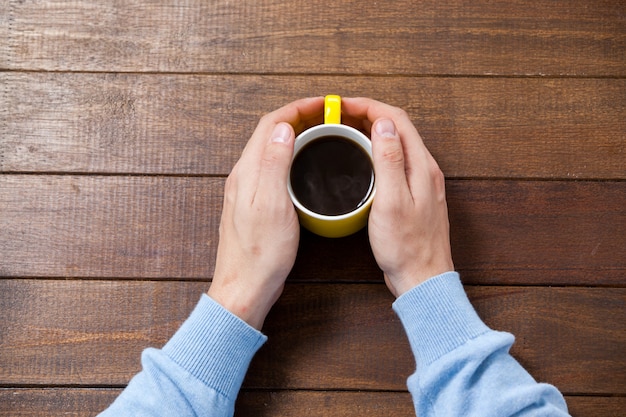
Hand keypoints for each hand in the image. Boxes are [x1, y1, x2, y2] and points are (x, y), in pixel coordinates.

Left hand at [208, 97, 324, 328]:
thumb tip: (283, 128)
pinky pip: (272, 167)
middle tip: (326, 115)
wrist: (245, 287)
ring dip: (293, 134)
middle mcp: (244, 176)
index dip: (297, 108)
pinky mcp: (254, 204)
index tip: (323, 104)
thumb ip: (274, 163)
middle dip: (297, 117)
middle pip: (269, 133)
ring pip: (270, 149)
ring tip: (320, 132)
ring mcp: (247, 190)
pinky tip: (304, 165)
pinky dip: (290, 156)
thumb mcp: (272, 205)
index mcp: (248, 171)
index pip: (270, 124)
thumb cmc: (260, 253)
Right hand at [342, 98, 453, 296]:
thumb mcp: (392, 201)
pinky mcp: (415, 194)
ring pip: (397, 142)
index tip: (342, 105)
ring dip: (373, 130)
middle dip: (368, 113)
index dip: (369, 106)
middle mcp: (425, 169)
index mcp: (421, 166)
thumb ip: (390, 160)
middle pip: (398, 127)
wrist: (422, 277)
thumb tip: (383, 125)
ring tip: (346, 130)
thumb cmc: (406, 246)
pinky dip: (377, 150)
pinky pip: (396, 160)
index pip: (396, 119)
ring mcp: (421, 181)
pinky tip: (362, 158)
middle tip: (339, 115)